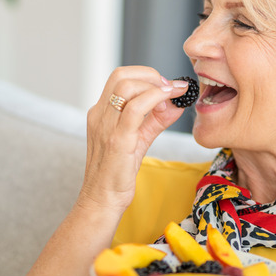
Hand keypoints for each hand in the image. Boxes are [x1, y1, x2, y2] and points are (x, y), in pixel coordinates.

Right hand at [80, 66, 189, 212]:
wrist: (101, 200)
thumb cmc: (116, 174)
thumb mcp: (138, 140)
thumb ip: (155, 120)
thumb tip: (175, 103)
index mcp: (101, 113)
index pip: (120, 77)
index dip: (146, 76)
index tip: (166, 86)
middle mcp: (99, 115)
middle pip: (121, 75)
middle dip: (151, 75)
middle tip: (170, 88)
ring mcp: (106, 126)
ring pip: (126, 86)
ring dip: (155, 85)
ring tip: (172, 95)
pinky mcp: (116, 140)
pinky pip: (135, 108)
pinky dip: (155, 98)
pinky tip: (169, 102)